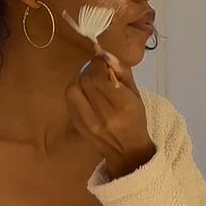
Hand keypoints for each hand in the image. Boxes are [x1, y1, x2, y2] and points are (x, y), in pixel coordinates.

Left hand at [66, 54, 155, 178]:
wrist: (127, 151)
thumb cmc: (135, 120)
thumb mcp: (136, 95)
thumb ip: (122, 73)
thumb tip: (106, 54)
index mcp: (123, 105)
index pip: (100, 77)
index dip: (97, 63)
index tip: (102, 59)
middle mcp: (104, 115)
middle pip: (86, 81)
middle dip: (89, 69)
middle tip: (96, 67)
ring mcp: (88, 123)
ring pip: (73, 90)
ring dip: (79, 78)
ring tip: (88, 78)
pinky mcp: (78, 126)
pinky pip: (70, 101)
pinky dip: (75, 90)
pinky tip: (83, 90)